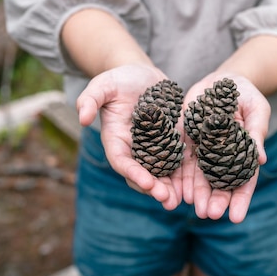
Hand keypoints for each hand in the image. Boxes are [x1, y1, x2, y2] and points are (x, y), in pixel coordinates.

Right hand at [76, 64, 181, 210]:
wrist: (142, 75)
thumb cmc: (119, 79)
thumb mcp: (103, 84)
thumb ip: (90, 99)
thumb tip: (82, 119)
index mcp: (116, 138)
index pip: (122, 161)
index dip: (133, 173)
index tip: (147, 182)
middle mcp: (134, 148)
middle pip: (142, 173)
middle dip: (153, 188)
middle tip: (166, 198)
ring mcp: (154, 147)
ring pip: (161, 173)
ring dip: (169, 188)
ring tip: (180, 200)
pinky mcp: (172, 141)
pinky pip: (178, 161)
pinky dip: (184, 175)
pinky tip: (194, 185)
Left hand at [181, 73, 269, 222]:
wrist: (222, 79)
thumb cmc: (246, 94)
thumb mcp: (257, 108)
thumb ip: (256, 131)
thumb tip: (262, 159)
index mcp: (243, 152)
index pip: (243, 180)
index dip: (240, 199)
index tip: (236, 217)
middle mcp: (222, 156)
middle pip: (219, 183)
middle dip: (216, 200)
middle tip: (210, 215)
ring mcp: (203, 149)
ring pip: (199, 176)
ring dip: (196, 194)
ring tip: (193, 209)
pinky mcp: (185, 138)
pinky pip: (180, 159)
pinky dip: (179, 175)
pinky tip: (175, 189)